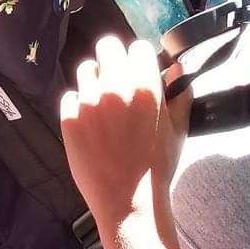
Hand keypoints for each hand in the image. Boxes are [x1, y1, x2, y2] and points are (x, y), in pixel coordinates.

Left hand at [61, 35, 188, 236]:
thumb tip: (177, 70)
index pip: (138, 46)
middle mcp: (115, 87)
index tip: (139, 70)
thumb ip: (181, 94)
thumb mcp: (180, 129)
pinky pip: (69, 97)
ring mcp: (88, 101)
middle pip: (107, 46)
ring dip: (95, 80)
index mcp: (145, 86)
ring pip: (86, 69)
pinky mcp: (69, 118)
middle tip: (117, 78)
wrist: (129, 202)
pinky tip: (90, 124)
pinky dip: (78, 105)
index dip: (140, 58)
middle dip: (114, 59)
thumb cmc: (158, 166)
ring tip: (102, 103)